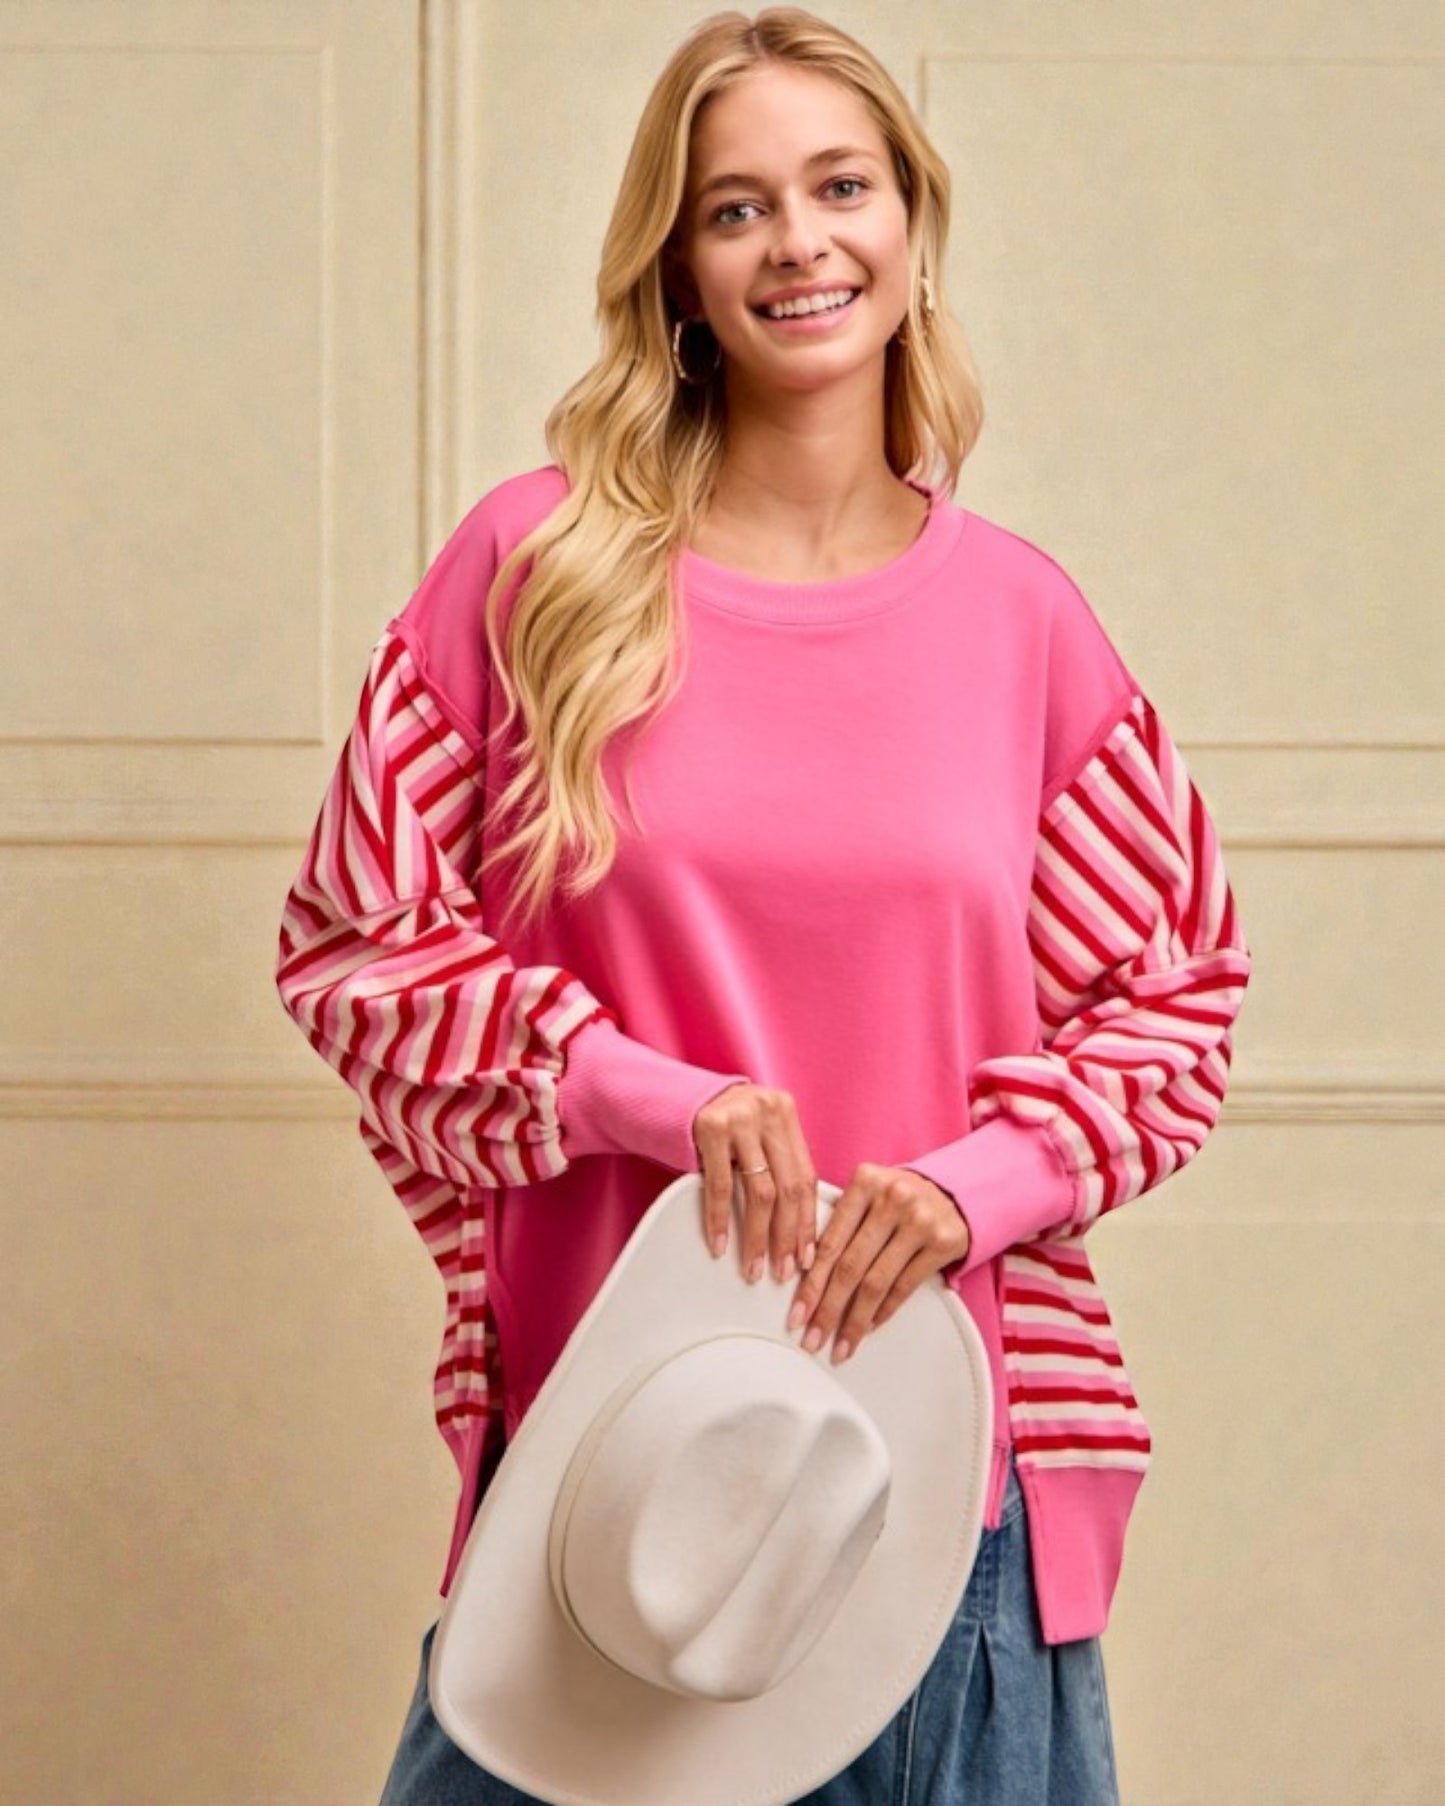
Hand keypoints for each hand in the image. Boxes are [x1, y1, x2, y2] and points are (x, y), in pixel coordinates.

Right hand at [691, 1082, 820, 1282]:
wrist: (675, 1096)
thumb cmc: (722, 1123)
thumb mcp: (756, 1132)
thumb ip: (777, 1161)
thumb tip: (799, 1226)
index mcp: (786, 1113)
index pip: (806, 1176)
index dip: (808, 1221)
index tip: (805, 1256)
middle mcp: (769, 1112)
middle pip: (788, 1187)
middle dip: (786, 1237)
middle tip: (781, 1271)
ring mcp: (741, 1118)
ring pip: (761, 1192)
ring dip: (757, 1236)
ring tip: (753, 1266)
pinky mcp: (710, 1128)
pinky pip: (721, 1186)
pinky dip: (720, 1220)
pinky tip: (719, 1244)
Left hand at [785, 1165, 970, 1363]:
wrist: (955, 1192)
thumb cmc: (899, 1198)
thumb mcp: (869, 1195)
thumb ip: (840, 1221)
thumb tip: (803, 1273)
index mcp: (865, 1182)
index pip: (830, 1242)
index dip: (810, 1284)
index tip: (796, 1315)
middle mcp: (892, 1198)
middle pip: (850, 1266)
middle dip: (827, 1310)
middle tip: (812, 1339)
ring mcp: (920, 1220)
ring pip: (877, 1282)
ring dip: (855, 1321)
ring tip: (840, 1346)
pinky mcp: (943, 1242)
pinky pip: (905, 1286)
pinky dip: (884, 1311)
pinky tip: (869, 1327)